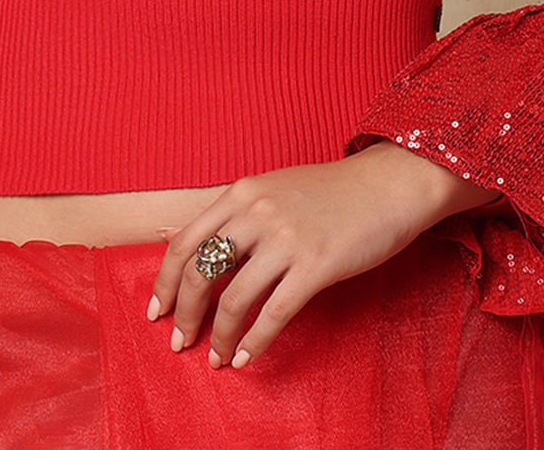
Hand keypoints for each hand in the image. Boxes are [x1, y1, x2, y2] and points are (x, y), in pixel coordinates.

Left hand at [148, 141, 498, 368]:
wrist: (387, 185)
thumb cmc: (331, 191)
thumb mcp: (273, 188)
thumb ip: (234, 214)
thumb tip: (184, 240)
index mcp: (242, 193)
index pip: (185, 241)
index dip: (165, 281)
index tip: (156, 310)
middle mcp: (257, 212)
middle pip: (201, 271)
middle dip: (185, 314)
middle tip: (179, 342)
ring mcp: (286, 239)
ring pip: (234, 298)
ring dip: (218, 336)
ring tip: (215, 358)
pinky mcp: (316, 265)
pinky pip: (274, 313)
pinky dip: (254, 341)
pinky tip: (245, 357)